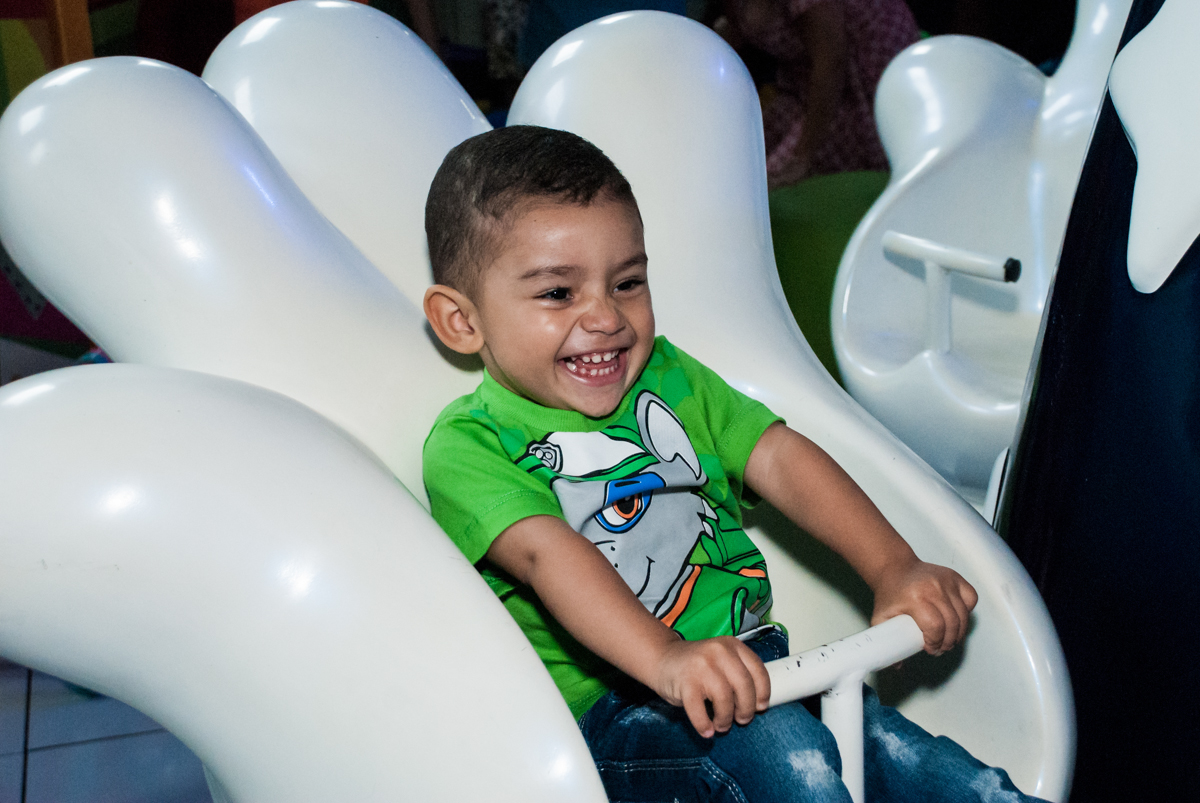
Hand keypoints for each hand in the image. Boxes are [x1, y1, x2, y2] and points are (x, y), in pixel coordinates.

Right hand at [652, 636, 771, 737]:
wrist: (662, 658)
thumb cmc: (697, 667)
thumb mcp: (722, 662)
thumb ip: (738, 674)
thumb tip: (758, 705)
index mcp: (732, 646)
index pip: (758, 670)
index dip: (763, 693)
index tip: (760, 707)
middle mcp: (719, 651)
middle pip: (744, 686)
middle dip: (746, 709)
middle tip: (741, 720)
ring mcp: (701, 665)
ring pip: (725, 699)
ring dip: (725, 719)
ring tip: (721, 724)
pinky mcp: (685, 681)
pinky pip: (699, 710)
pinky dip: (704, 724)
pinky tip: (706, 730)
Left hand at [870, 559, 977, 655]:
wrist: (895, 568)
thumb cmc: (890, 594)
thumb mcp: (881, 617)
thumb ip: (887, 642)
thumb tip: (897, 667)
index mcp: (915, 597)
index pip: (935, 627)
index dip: (935, 643)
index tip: (930, 649)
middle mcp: (933, 587)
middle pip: (952, 623)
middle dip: (948, 642)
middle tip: (940, 648)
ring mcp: (947, 580)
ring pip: (964, 614)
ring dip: (959, 632)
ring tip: (948, 638)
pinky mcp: (955, 577)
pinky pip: (971, 598)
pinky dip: (967, 611)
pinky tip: (955, 618)